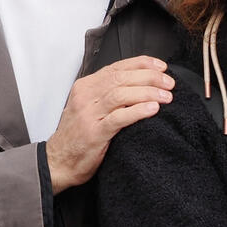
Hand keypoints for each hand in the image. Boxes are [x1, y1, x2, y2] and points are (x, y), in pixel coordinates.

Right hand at [46, 56, 173, 193]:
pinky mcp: (94, 132)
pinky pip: (119, 117)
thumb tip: (140, 84)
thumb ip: (108, 94)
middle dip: (150, 77)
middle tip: (168, 82)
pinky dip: (138, 111)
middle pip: (122, 78)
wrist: (58, 162)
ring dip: (148, 93)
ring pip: (121, 94)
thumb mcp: (89, 107)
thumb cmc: (77, 135)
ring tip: (166, 96)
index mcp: (86, 86)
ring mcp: (89, 113)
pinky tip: (153, 109)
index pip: (117, 67)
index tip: (161, 66)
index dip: (142, 64)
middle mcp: (86, 96)